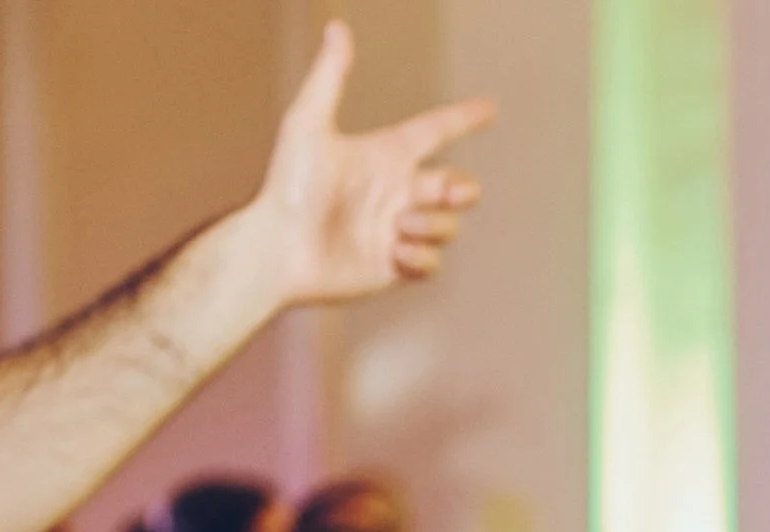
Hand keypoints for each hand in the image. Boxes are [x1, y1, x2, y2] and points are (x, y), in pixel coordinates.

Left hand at [250, 22, 494, 303]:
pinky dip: (420, 257)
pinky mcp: (397, 266)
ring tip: (395, 228)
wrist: (279, 250)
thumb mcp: (309, 126)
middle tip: (444, 192)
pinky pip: (433, 262)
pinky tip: (392, 254)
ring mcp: (399, 231)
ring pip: (448, 226)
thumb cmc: (288, 187)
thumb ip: (331, 78)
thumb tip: (338, 27)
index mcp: (385, 157)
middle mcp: (396, 192)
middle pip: (457, 186)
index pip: (435, 132)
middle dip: (462, 190)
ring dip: (430, 225)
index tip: (490, 108)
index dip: (463, 118)